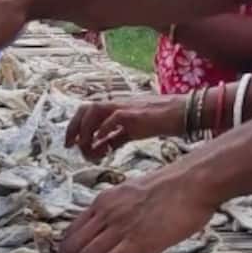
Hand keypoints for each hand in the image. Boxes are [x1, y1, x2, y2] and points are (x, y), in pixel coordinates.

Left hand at [55, 160, 218, 252]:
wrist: (194, 182)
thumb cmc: (174, 188)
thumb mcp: (134, 194)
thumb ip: (120, 211)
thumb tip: (119, 230)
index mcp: (103, 201)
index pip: (72, 231)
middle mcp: (105, 213)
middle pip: (72, 245)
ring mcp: (119, 226)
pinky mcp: (137, 240)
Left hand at [64, 95, 182, 158]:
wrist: (182, 113)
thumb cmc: (160, 121)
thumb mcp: (132, 131)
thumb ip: (116, 138)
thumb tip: (101, 149)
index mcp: (115, 108)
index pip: (88, 112)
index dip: (76, 126)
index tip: (71, 144)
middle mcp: (116, 104)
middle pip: (86, 108)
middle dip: (73, 126)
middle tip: (69, 145)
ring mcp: (125, 106)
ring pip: (95, 110)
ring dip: (86, 129)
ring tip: (85, 147)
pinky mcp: (134, 113)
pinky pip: (114, 118)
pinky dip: (104, 130)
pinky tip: (102, 144)